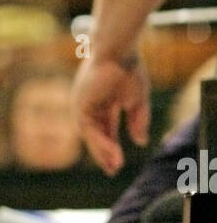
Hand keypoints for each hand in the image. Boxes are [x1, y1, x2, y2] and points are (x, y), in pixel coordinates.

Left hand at [73, 53, 150, 174]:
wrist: (118, 51)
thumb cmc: (129, 69)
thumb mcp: (138, 100)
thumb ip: (138, 121)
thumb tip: (141, 142)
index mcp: (104, 102)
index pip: (107, 129)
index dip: (113, 145)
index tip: (119, 163)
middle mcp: (91, 106)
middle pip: (97, 135)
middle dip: (105, 154)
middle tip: (113, 171)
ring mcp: (84, 106)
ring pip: (92, 136)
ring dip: (103, 152)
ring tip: (114, 167)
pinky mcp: (80, 106)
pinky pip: (90, 130)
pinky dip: (100, 143)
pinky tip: (111, 153)